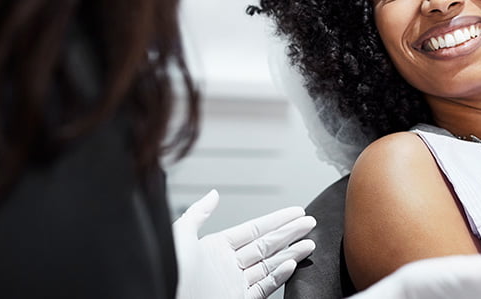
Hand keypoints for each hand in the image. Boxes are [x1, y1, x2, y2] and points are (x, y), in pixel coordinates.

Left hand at [173, 189, 315, 298]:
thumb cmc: (171, 275)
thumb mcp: (181, 237)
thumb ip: (198, 214)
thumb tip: (214, 194)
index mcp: (215, 248)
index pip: (254, 229)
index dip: (276, 219)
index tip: (295, 212)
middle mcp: (228, 265)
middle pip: (266, 245)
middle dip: (289, 233)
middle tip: (309, 222)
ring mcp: (235, 284)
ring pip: (270, 265)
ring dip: (291, 253)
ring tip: (310, 242)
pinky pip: (264, 286)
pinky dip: (280, 275)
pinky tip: (292, 264)